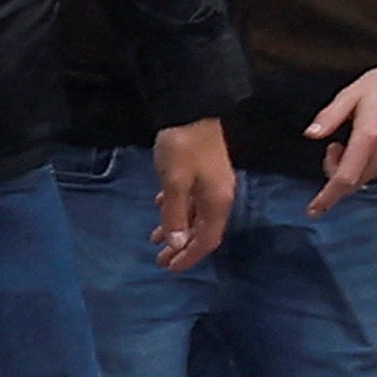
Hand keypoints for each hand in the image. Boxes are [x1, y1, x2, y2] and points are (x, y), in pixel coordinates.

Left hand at [150, 118, 237, 271]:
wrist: (193, 108)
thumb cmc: (183, 147)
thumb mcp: (174, 183)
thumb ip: (175, 215)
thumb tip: (178, 245)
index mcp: (217, 201)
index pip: (207, 240)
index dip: (190, 257)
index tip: (170, 268)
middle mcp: (220, 196)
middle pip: (204, 231)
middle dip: (183, 248)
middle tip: (160, 260)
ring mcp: (213, 184)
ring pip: (196, 216)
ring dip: (178, 230)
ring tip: (156, 239)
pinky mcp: (204, 173)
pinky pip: (192, 201)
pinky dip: (178, 211)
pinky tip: (162, 208)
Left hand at [308, 66, 376, 211]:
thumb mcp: (354, 92)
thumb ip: (330, 115)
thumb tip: (313, 133)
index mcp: (370, 135)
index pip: (345, 178)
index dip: (327, 197)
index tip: (315, 209)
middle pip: (355, 180)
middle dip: (339, 170)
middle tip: (337, 147)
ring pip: (369, 176)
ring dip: (359, 166)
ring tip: (365, 139)